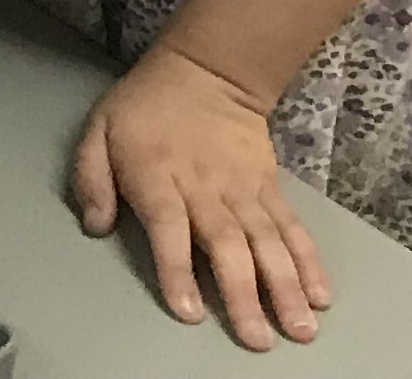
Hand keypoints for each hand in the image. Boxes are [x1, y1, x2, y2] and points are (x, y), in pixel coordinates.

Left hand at [74, 44, 332, 348]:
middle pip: (227, 245)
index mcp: (158, 178)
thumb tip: (95, 226)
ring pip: (266, 242)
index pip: (169, 229)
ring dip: (285, 287)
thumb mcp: (99, 129)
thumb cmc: (146, 107)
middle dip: (243, 295)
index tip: (189, 311)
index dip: (178, 271)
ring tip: (299, 329)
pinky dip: (308, 261)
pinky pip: (291, 228)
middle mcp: (204, 189)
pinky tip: (320, 294)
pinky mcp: (269, 188)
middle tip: (257, 340)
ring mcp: (242, 190)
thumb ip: (91, 178)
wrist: (206, 71)